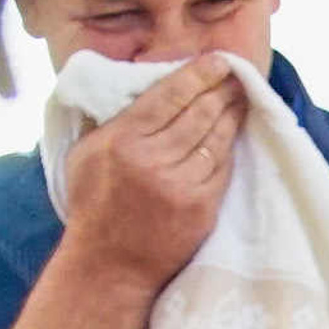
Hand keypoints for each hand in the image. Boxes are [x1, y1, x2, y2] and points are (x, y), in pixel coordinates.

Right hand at [61, 57, 246, 296]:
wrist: (111, 266)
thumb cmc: (94, 206)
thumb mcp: (87, 153)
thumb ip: (111, 121)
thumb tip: (139, 90)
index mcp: (124, 140)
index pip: (168, 97)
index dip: (197, 76)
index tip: (217, 62)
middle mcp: (154, 161)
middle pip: (197, 115)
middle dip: (220, 91)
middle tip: (238, 75)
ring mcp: (182, 188)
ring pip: (214, 142)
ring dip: (232, 117)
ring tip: (242, 98)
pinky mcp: (201, 211)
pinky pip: (221, 172)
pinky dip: (229, 150)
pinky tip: (234, 136)